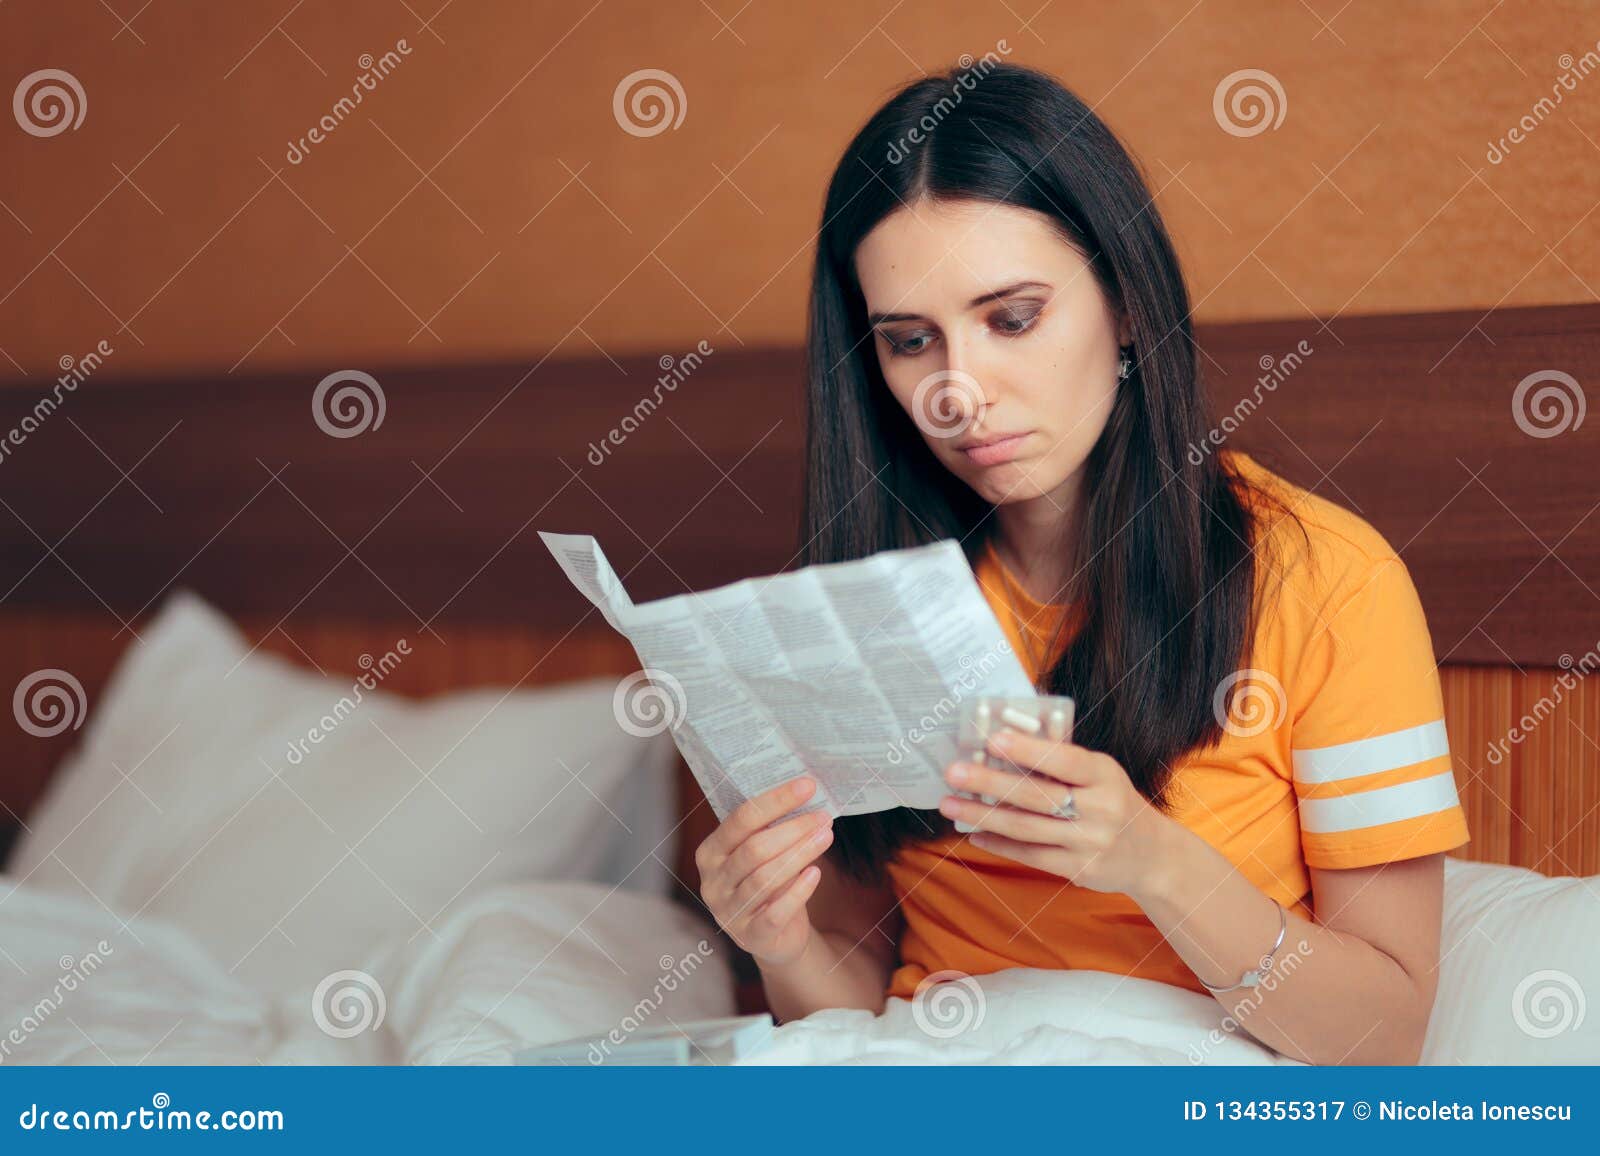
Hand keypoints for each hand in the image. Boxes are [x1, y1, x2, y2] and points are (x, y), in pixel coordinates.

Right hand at [695, 777, 833, 966]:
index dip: (776, 801)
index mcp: (710, 852)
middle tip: (822, 816)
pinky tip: (816, 873)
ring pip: (766, 878)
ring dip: (800, 853)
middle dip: (792, 829)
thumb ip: (770, 829)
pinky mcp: (750, 936)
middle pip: (754, 848)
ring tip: (826, 836)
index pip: (741, 819)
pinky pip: (775, 912)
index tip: (807, 786)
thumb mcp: (761, 854)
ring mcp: (728, 911)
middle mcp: (712, 882)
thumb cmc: (768, 882)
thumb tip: (804, 794)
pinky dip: (798, 891)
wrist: (772, 935)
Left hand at [938, 728, 1176, 899]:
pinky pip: (1030, 854)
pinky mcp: (1079, 869)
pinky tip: (974, 833)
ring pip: (1026, 827)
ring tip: (950, 804)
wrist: (1151, 855)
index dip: (1027, 750)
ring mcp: (1090, 842)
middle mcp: (1101, 808)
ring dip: (983, 815)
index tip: (992, 740)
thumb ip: (1060, 761)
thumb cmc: (1113, 802)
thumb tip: (1003, 740)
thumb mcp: (1100, 774)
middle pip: (1036, 795)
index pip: (1064, 759)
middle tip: (953, 772)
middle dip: (989, 783)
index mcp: (1104, 775)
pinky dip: (999, 843)